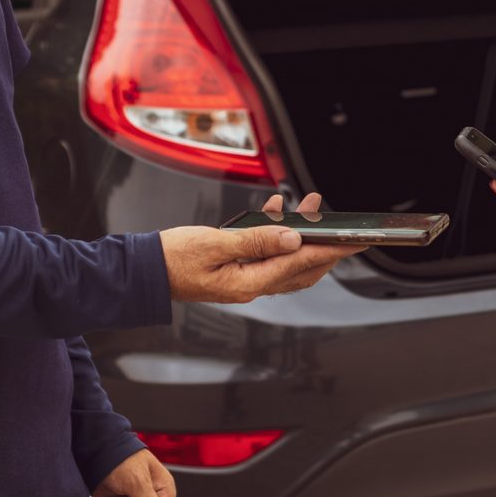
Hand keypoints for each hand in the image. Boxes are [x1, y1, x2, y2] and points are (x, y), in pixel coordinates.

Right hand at [159, 192, 364, 302]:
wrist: (144, 271)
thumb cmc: (172, 258)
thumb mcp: (215, 243)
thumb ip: (255, 241)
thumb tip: (292, 238)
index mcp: (247, 283)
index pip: (299, 264)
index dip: (329, 250)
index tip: (351, 241)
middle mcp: (251, 287)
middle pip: (301, 268)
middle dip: (324, 245)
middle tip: (341, 226)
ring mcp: (245, 282)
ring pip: (287, 261)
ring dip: (302, 237)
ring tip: (310, 209)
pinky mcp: (237, 272)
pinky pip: (269, 256)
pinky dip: (278, 236)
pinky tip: (277, 214)